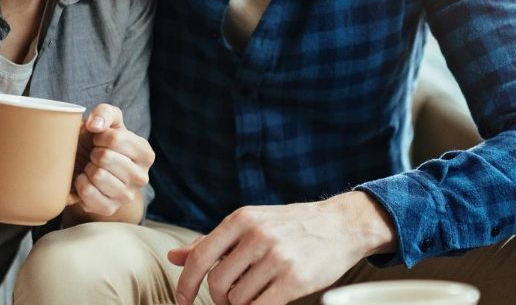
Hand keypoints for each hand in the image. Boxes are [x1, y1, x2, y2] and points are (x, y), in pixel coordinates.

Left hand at [72, 104, 154, 217]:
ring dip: (87, 168)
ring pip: (97, 176)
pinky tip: (85, 180)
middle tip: (94, 155)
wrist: (91, 168)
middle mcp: (142, 177)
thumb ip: (104, 113)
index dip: (99, 136)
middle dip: (93, 153)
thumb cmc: (100, 141)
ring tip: (91, 167)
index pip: (116, 138)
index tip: (98, 140)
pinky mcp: (110, 209)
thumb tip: (95, 125)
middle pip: (105, 158)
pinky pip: (87, 193)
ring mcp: (127, 195)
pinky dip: (80, 183)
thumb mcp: (107, 120)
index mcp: (146, 153)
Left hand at [168, 192, 396, 304]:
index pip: (200, 257)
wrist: (342, 225)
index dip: (185, 284)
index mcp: (242, 218)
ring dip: (242, 304)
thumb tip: (173, 258)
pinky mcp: (295, 279)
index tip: (182, 300)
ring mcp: (277, 257)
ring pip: (238, 299)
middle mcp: (257, 235)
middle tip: (230, 299)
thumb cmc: (291, 227)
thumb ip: (212, 243)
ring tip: (256, 293)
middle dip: (219, 298)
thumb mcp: (250, 224)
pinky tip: (265, 301)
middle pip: (217, 283)